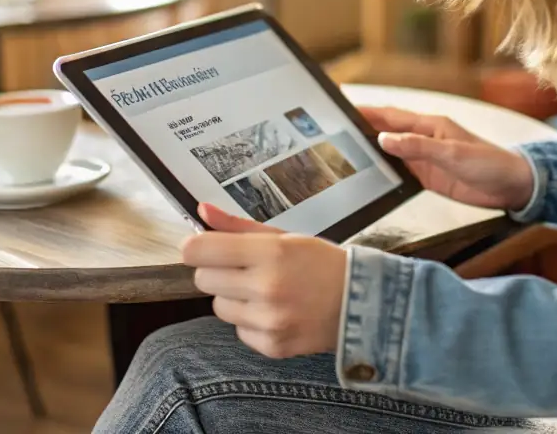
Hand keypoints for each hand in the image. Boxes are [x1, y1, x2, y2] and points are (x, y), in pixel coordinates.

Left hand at [182, 203, 346, 357]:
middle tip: (242, 268)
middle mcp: (267, 288)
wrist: (361, 304)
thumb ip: (237, 225)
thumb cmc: (321, 263)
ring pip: (218, 307)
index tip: (202, 247)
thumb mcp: (284, 236)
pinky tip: (274, 311)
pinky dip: (250, 321)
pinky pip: (238, 331)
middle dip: (216, 271)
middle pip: (203, 280)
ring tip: (263, 290)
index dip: (195, 247)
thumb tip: (201, 209)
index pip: (201, 251)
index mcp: (270, 252)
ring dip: (233, 297)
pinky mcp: (272, 346)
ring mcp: (269, 321)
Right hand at [359, 105, 534, 211]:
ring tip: (344, 153)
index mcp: (430, 125)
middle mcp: (424, 138)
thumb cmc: (490, 163)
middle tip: (334, 131)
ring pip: (391, 151)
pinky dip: (385, 171)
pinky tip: (371, 175)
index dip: (367, 112)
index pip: (390, 116)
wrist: (513, 186)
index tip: (342, 107)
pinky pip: (401, 172)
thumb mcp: (452, 154)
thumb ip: (418, 147)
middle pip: (386, 131)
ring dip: (371, 151)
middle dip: (362, 129)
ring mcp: (426, 158)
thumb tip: (385, 139)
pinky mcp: (429, 177)